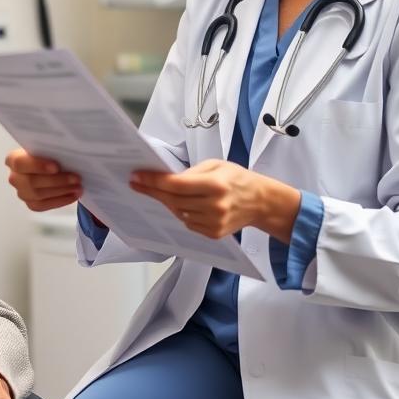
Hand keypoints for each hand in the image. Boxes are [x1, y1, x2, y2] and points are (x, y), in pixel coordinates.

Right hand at [5, 149, 81, 211]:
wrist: (49, 166)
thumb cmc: (48, 154)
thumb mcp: (47, 147)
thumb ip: (51, 149)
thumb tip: (67, 151)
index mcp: (14, 159)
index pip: (20, 163)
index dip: (37, 166)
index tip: (56, 167)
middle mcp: (15, 177)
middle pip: (31, 182)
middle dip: (56, 181)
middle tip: (76, 178)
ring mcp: (22, 192)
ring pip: (38, 195)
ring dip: (61, 191)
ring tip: (78, 187)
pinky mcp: (31, 203)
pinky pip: (44, 205)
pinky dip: (60, 201)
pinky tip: (73, 195)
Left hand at [130, 159, 299, 242]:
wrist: (261, 202)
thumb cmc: (237, 179)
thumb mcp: (216, 165)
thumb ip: (191, 172)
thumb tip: (166, 179)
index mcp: (215, 185)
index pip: (176, 185)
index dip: (154, 181)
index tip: (137, 177)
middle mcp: (214, 206)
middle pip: (173, 200)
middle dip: (153, 191)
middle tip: (138, 183)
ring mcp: (214, 222)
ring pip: (178, 212)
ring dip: (168, 202)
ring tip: (163, 192)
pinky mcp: (214, 234)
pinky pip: (187, 223)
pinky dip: (182, 213)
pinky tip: (185, 204)